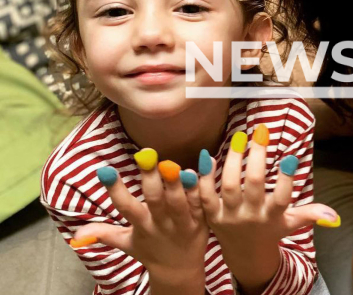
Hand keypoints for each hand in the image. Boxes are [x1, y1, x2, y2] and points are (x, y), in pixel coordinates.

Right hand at [70, 150, 208, 286]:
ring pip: (180, 202)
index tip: (105, 171)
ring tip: (172, 165)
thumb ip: (104, 234)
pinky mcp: (202, 219)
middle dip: (150, 180)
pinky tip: (202, 168)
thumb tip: (75, 235)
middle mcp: (162, 223)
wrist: (179, 270)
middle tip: (146, 157)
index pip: (126, 208)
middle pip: (155, 201)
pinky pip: (202, 201)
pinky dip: (202, 186)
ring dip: (176, 183)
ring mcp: (183, 222)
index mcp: (142, 226)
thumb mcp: (126, 243)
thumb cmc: (150, 250)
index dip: (116, 190)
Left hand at [198, 126, 337, 293]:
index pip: (282, 198)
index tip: (290, 158)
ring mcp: (229, 216)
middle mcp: (251, 216)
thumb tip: (334, 216)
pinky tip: (209, 156)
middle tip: (261, 132)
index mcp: (273, 216)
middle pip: (254, 185)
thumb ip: (311, 215)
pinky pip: (205, 195)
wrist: (244, 255)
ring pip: (229, 186)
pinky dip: (204, 177)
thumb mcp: (292, 224)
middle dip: (258, 158)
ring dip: (233, 160)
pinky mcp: (211, 215)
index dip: (286, 180)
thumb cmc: (272, 230)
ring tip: (240, 137)